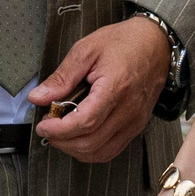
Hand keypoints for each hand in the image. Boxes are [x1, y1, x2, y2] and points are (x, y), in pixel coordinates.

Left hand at [29, 17, 170, 164]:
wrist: (156, 43)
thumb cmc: (124, 43)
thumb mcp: (86, 50)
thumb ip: (61, 77)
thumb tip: (38, 97)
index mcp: (116, 88)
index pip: (85, 122)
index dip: (59, 130)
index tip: (43, 125)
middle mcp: (128, 110)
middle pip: (91, 142)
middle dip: (62, 141)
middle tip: (48, 128)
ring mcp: (135, 121)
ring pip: (100, 152)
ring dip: (75, 149)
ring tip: (61, 133)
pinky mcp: (137, 126)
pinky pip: (112, 150)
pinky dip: (91, 150)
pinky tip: (79, 137)